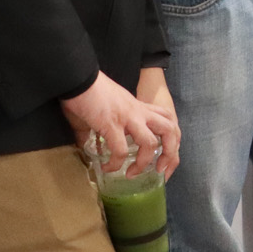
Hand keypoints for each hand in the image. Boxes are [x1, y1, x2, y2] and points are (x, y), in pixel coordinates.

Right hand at [62, 71, 180, 179]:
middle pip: (170, 130)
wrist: (79, 78)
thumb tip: (92, 151)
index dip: (173, 141)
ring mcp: (127, 117)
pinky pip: (120, 150)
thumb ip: (104, 130)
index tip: (165, 159)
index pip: (168, 120)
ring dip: (143, 162)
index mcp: (140, 107)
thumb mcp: (106, 111)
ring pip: (150, 142)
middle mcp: (139, 112)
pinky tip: (107, 168)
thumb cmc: (90, 92)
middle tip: (159, 170)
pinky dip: (116, 163)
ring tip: (131, 174)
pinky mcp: (112, 124)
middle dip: (170, 154)